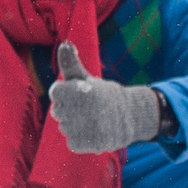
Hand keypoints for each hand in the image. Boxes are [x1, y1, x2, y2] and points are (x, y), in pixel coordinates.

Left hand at [48, 44, 163, 153]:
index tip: (78, 93)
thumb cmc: (103, 95)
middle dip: (68, 109)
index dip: (65, 92)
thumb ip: (71, 63)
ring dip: (74, 125)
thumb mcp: (87, 78)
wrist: (132, 116)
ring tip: (91, 119)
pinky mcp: (91, 144)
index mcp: (82, 89)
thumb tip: (64, 43)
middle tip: (86, 107)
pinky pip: (72, 142)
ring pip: (64, 127)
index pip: (55, 92)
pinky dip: (79, 140)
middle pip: (56, 111)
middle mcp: (84, 108)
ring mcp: (87, 127)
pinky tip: (92, 131)